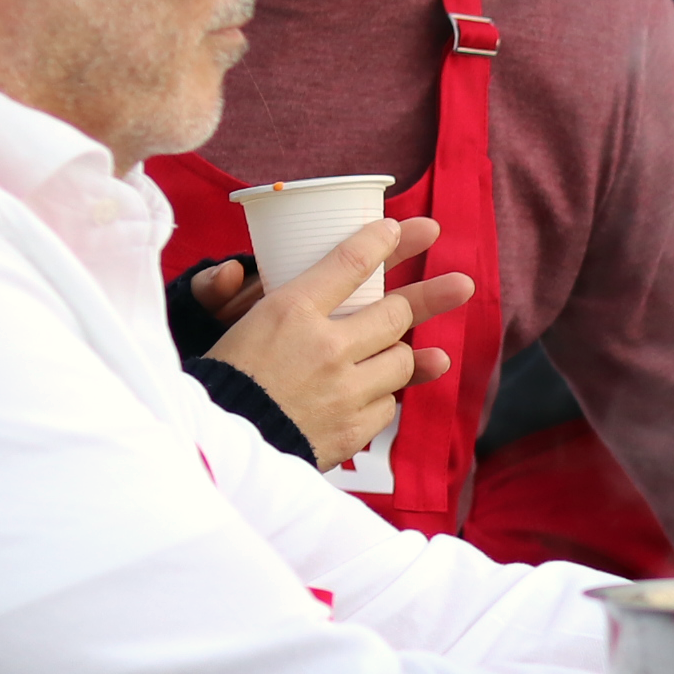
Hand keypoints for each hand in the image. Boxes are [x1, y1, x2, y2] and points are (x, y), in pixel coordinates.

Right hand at [202, 218, 474, 464]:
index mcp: (290, 311)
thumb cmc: (228, 377)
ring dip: (398, 354)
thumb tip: (236, 272)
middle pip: (396, 312)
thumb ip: (271, 298)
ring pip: (402, 360)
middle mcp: (325, 347)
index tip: (396, 228)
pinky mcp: (354, 428)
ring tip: (388, 353)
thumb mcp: (243, 323)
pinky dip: (380, 396)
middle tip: (452, 288)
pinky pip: (389, 403)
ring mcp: (345, 390)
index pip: (349, 263)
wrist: (221, 444)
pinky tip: (362, 394)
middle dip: (424, 298)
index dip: (380, 241)